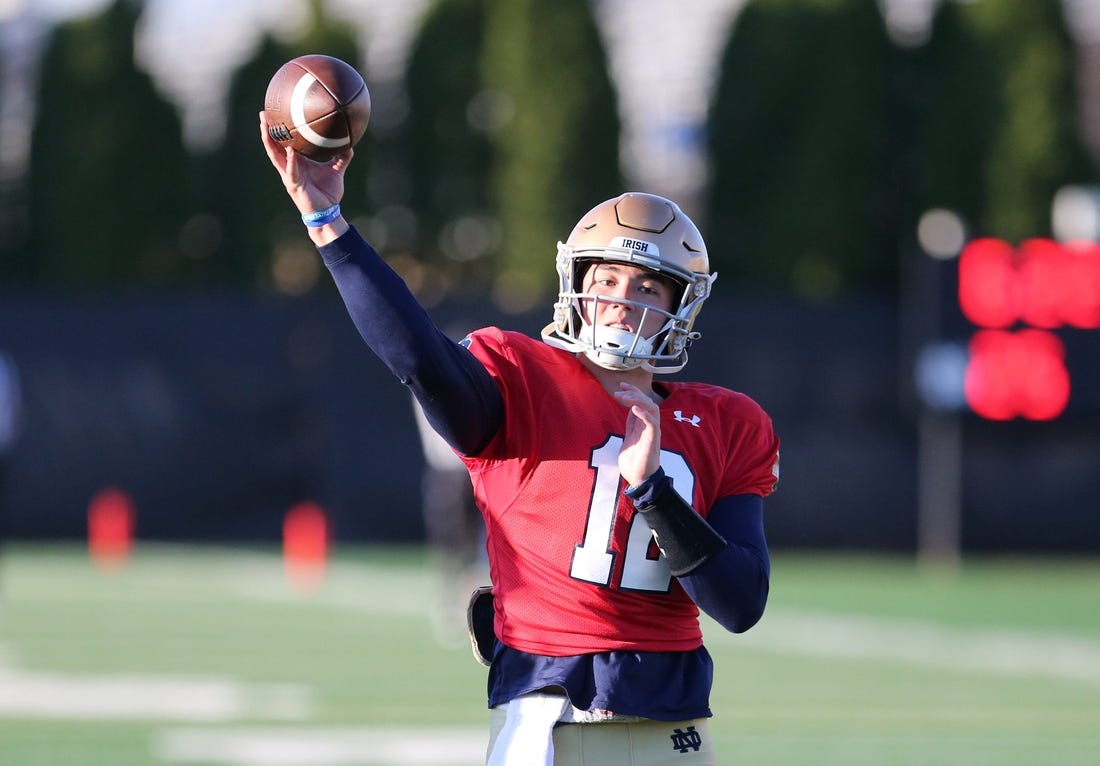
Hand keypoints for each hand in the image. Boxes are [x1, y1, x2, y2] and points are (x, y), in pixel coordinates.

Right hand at [259, 111, 350, 239]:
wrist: (328, 212)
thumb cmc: (328, 193)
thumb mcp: (336, 170)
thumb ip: (342, 157)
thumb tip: (350, 142)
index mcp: (297, 162)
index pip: (283, 143)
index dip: (277, 130)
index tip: (274, 113)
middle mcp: (289, 167)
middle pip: (273, 146)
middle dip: (267, 130)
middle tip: (262, 114)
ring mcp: (290, 176)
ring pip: (275, 156)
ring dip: (270, 142)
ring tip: (266, 127)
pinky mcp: (294, 185)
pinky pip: (291, 171)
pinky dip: (290, 161)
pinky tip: (290, 151)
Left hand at [612, 382, 660, 486]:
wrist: (639, 478)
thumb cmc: (634, 460)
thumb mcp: (629, 437)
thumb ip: (631, 424)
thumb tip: (629, 409)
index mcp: (643, 424)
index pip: (641, 402)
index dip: (632, 391)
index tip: (620, 386)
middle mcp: (650, 425)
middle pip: (647, 401)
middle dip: (633, 393)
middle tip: (619, 391)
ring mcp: (652, 432)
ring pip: (652, 408)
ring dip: (637, 400)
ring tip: (624, 397)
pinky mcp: (653, 440)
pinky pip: (652, 423)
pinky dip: (644, 414)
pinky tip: (634, 409)